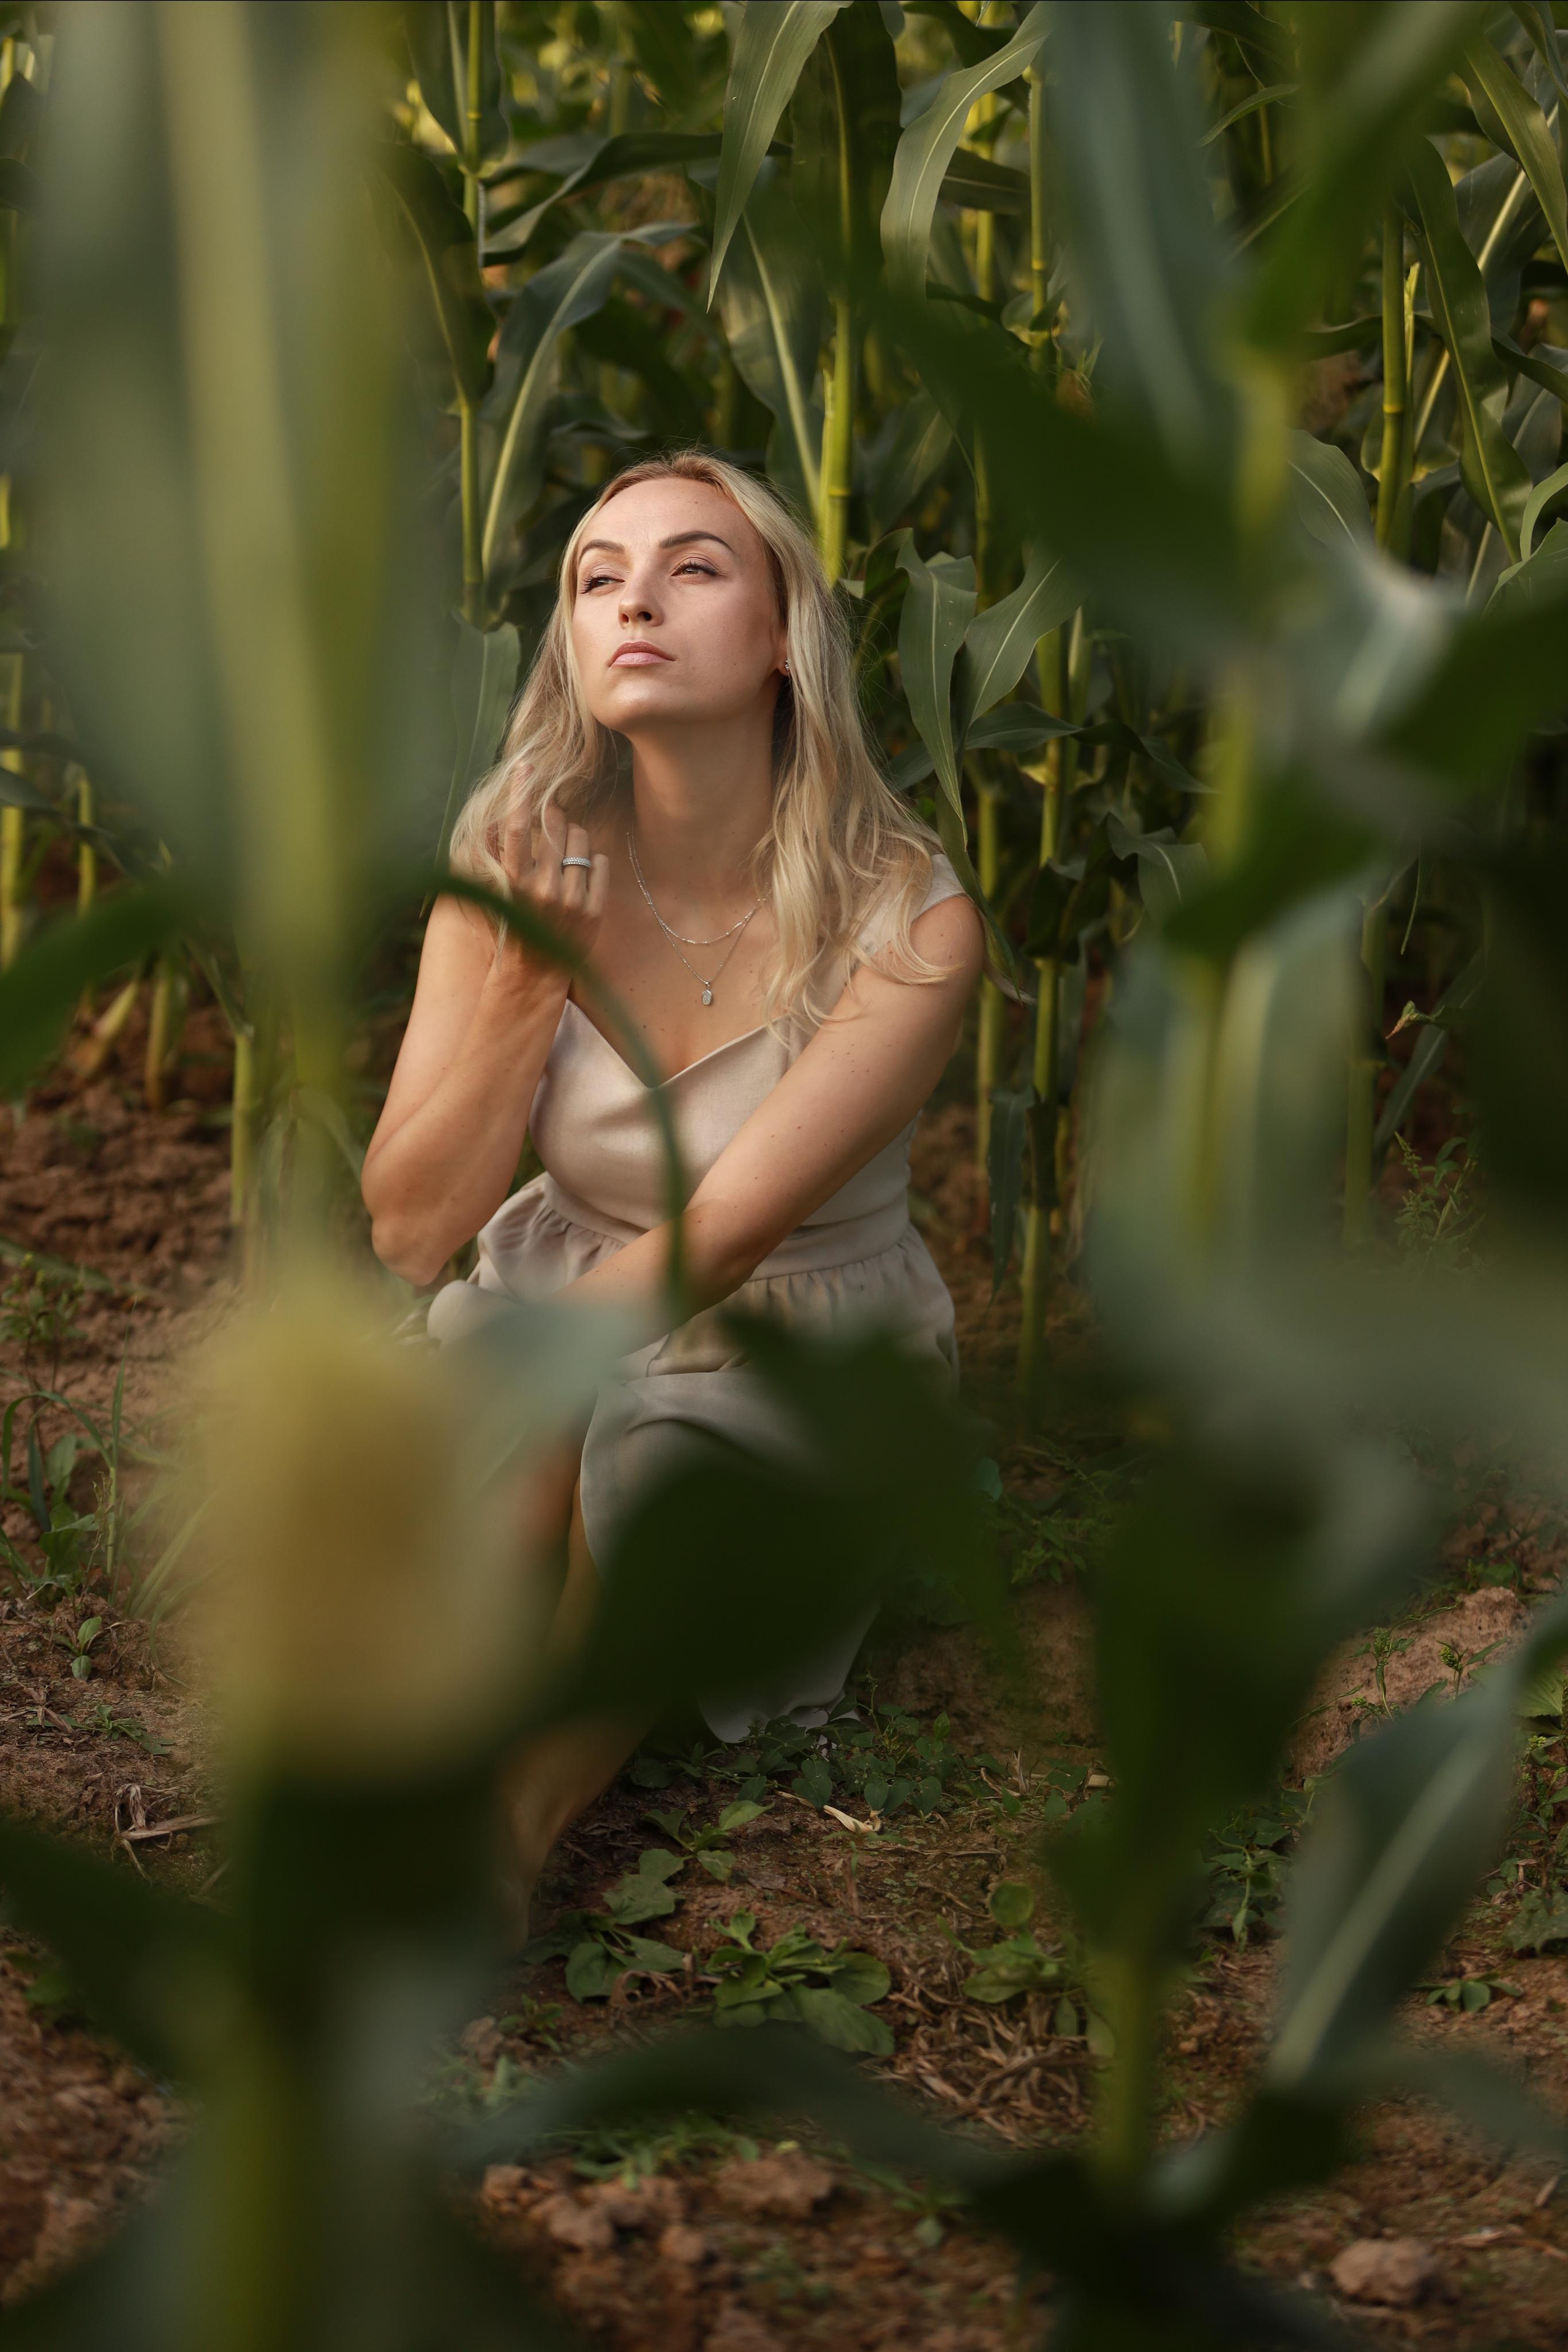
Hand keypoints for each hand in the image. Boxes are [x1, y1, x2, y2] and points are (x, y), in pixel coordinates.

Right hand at [493, 800, 608, 989]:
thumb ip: (499, 853)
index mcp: (513, 881)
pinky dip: (592, 864)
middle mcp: (542, 888)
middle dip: (556, 821)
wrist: (534, 974)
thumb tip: (498, 817)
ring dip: (575, 842)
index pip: (517, 827)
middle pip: (558, 827)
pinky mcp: (594, 910)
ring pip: (582, 841)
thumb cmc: (513, 925)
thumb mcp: (500, 890)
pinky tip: (580, 879)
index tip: (524, 766)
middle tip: (552, 830)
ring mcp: (571, 900)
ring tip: (565, 862)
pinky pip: (600, 862)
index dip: (520, 793)